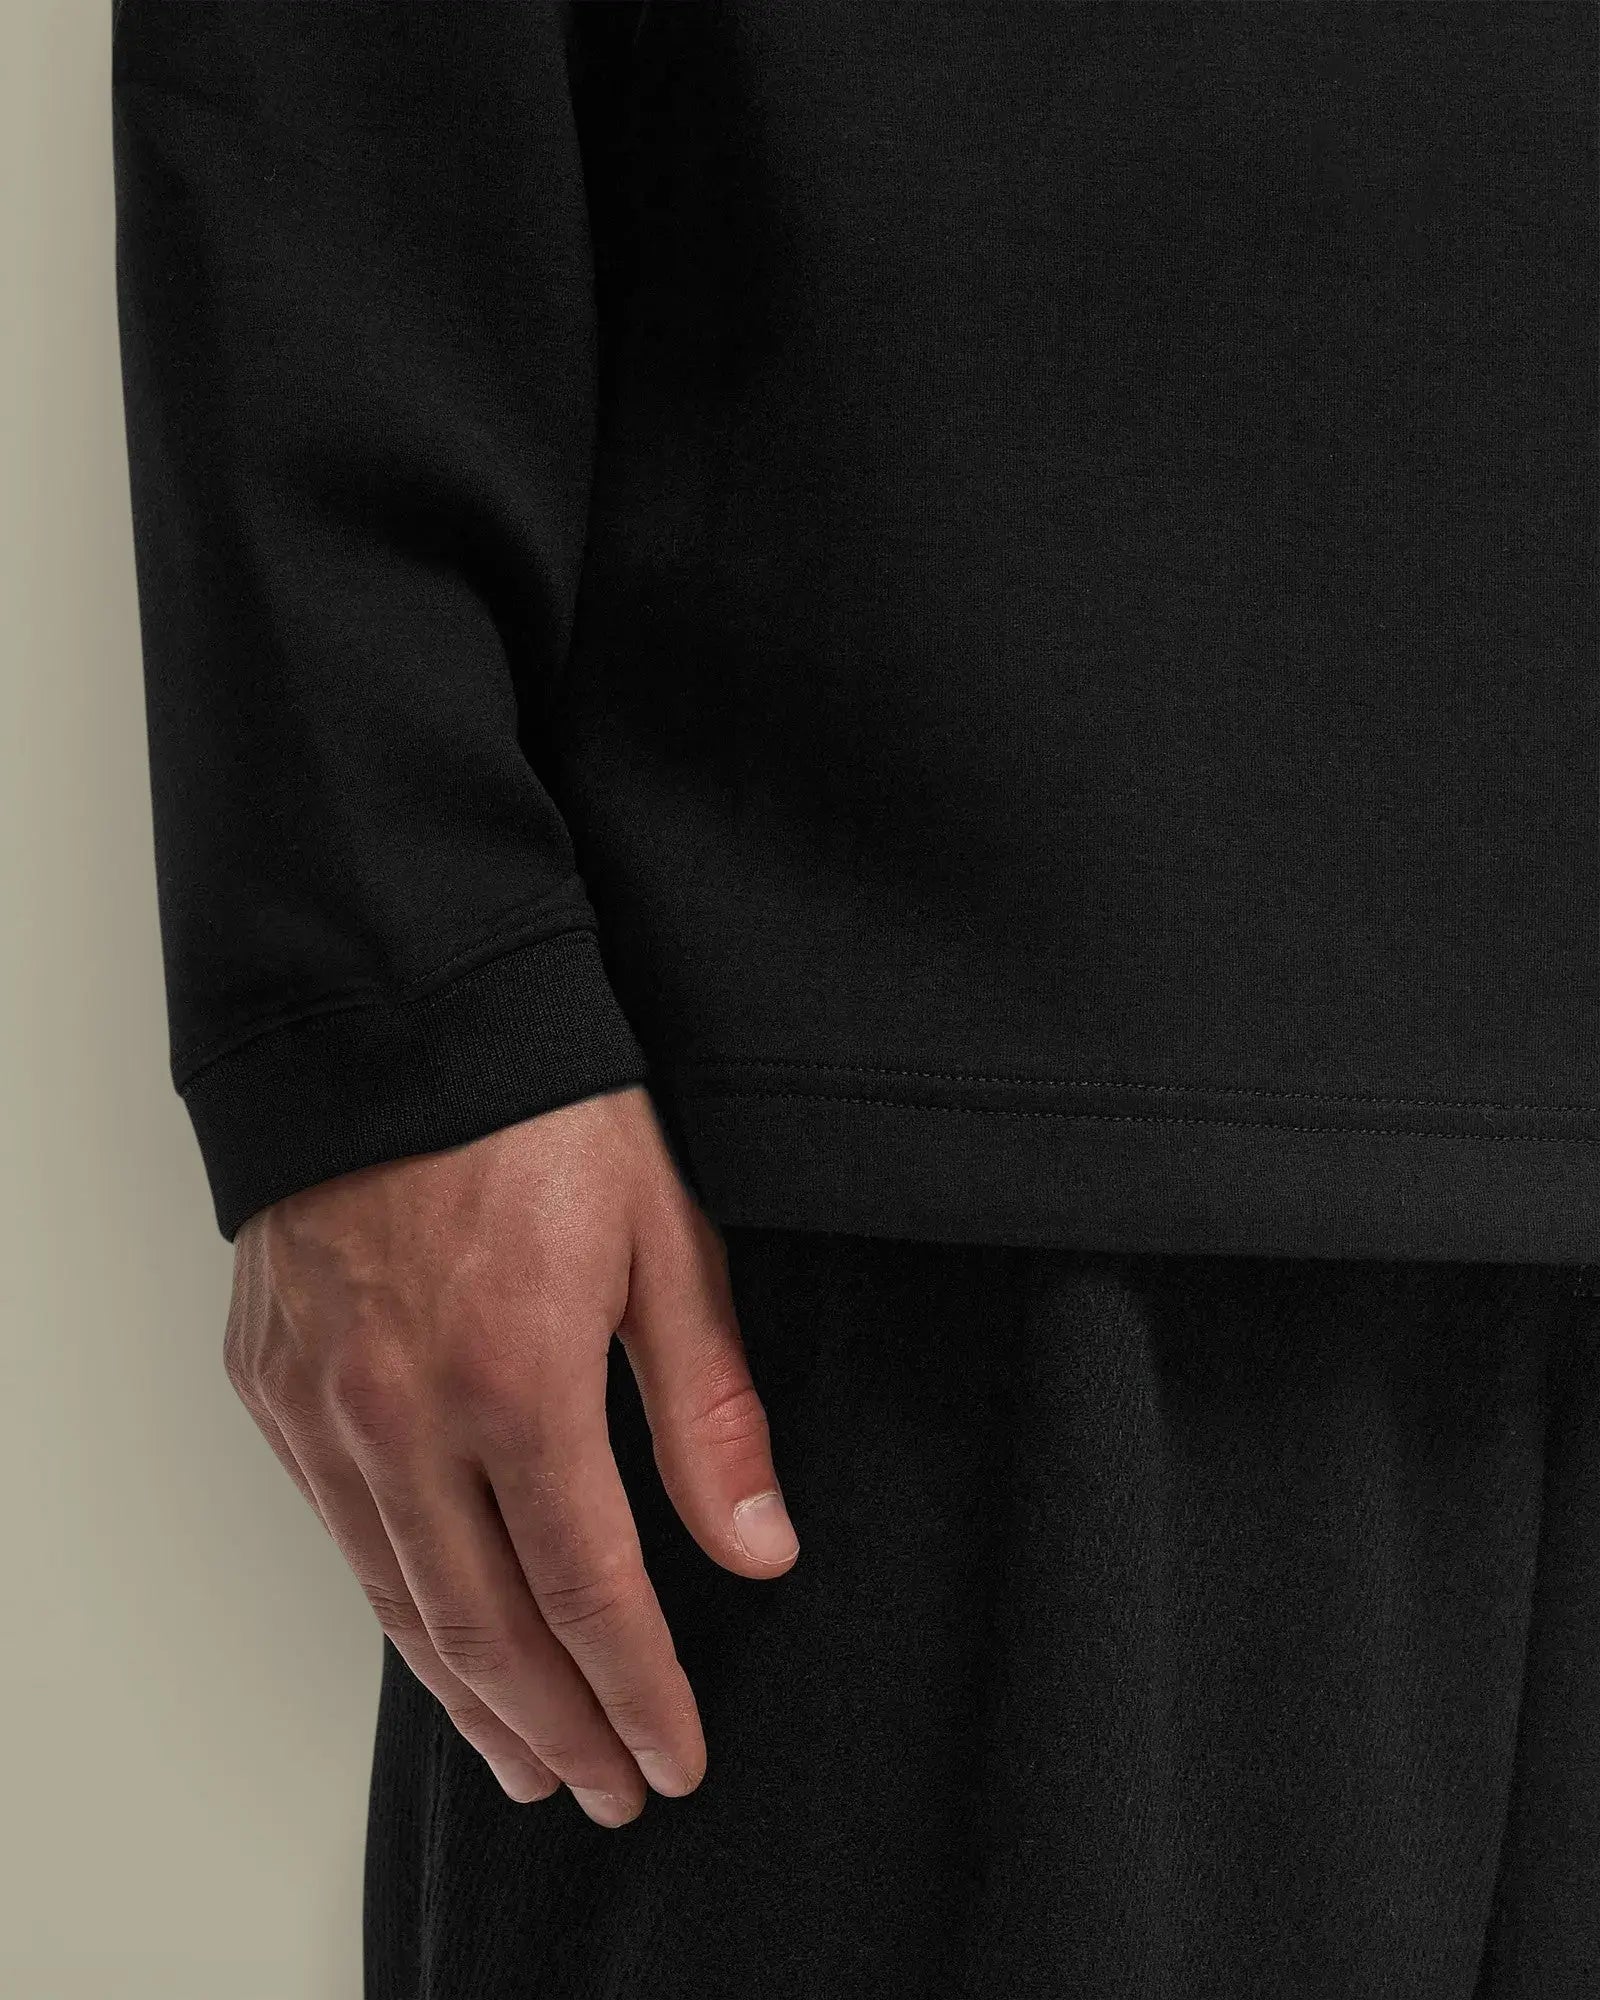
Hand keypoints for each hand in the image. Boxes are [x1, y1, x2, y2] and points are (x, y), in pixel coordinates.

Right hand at [223, 1084, 797, 1825]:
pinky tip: (438, 1641)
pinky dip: (395, 1609)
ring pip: (397, 1601)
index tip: (675, 1759)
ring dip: (470, 1699)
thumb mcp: (664, 1241)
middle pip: (484, 1627)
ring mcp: (323, 1403)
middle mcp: (401, 1413)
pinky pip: (337, 1530)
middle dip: (557, 1729)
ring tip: (531, 1762)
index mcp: (516, 1378)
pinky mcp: (273, 1382)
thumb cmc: (546, 1112)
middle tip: (610, 1790)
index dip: (636, 1692)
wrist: (399, 1014)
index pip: (587, 1592)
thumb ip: (707, 1410)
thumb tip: (758, 1549)